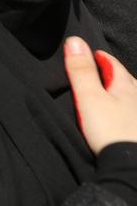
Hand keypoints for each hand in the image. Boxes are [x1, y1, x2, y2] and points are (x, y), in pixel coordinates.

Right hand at [64, 36, 136, 153]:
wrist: (130, 165)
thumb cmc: (111, 130)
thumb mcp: (89, 97)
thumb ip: (81, 70)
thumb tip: (75, 41)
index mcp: (126, 88)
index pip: (114, 65)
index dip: (102, 58)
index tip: (94, 54)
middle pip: (128, 82)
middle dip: (116, 75)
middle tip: (105, 72)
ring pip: (134, 100)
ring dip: (124, 95)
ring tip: (115, 95)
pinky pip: (133, 117)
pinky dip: (128, 113)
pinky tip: (123, 119)